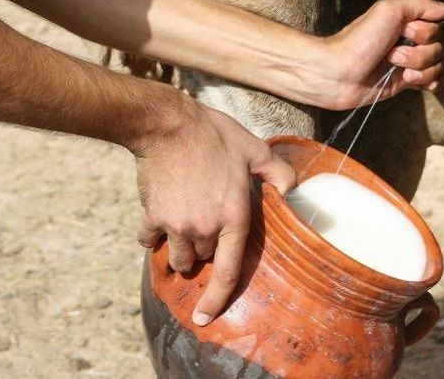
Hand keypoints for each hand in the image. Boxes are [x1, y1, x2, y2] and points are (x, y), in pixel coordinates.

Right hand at [131, 98, 293, 325]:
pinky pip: (149, 239)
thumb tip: (295, 191)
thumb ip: (279, 174)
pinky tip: (158, 220)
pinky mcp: (153, 216)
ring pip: (177, 255)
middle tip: (207, 228)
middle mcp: (205, 228)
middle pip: (203, 259)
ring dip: (180, 250)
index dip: (217, 300)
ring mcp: (177, 225)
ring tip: (184, 229)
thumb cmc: (215, 135)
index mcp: (235, 217)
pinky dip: (153, 235)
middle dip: (204, 252)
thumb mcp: (256, 149)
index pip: (229, 272)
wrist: (167, 125)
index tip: (205, 318)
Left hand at [304, 0, 443, 109]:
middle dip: (418, 53)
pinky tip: (410, 80)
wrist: (338, 74)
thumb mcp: (389, 10)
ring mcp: (408, 62)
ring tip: (394, 67)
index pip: (437, 26)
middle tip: (391, 53)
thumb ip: (420, 3)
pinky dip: (428, 81)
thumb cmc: (359, 40)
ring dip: (418, 67)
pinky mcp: (406, 82)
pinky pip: (435, 82)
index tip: (404, 32)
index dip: (424, 32)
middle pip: (439, 47)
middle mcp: (409, 41)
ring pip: (437, 65)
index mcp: (406, 22)